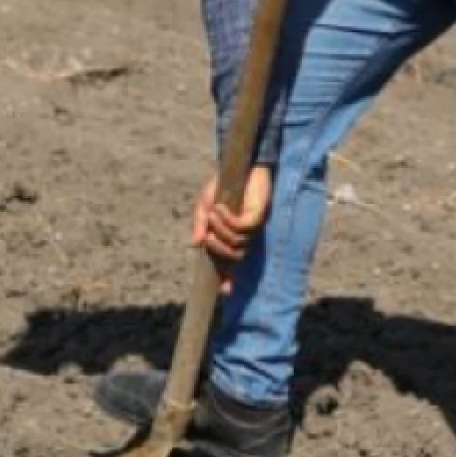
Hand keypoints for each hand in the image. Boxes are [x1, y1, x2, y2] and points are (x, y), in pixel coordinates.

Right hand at [191, 165, 272, 294]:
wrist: (238, 164)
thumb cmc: (222, 185)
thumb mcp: (204, 205)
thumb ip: (200, 224)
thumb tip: (196, 245)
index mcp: (231, 235)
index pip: (231, 262)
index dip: (228, 278)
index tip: (224, 292)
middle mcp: (244, 234)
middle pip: (234, 257)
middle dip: (218, 248)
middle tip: (207, 233)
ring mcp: (253, 225)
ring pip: (238, 242)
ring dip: (221, 229)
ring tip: (214, 211)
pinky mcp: (259, 214)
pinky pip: (243, 227)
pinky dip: (229, 220)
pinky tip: (222, 207)